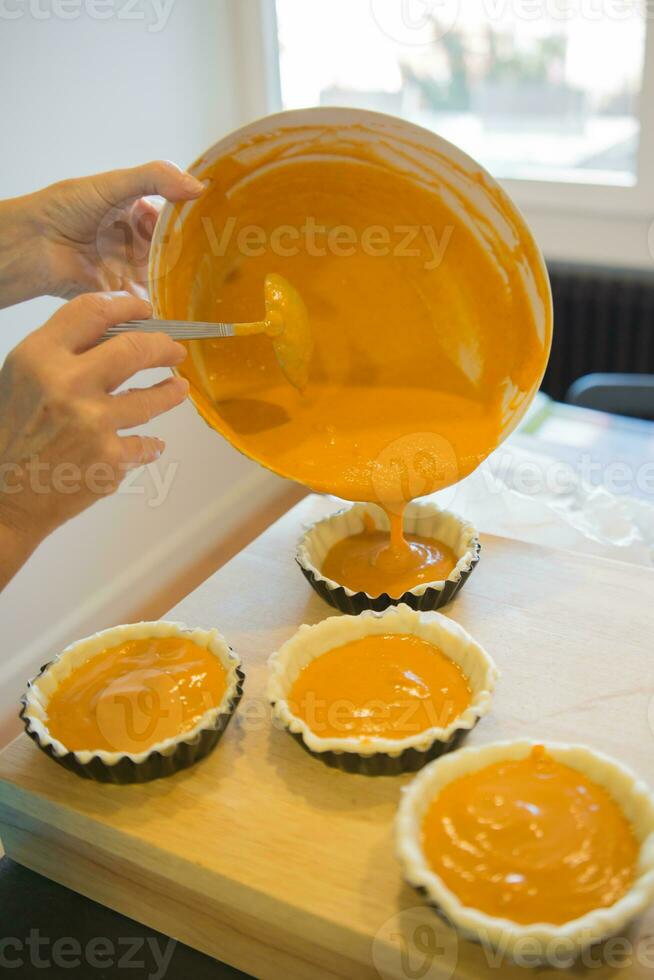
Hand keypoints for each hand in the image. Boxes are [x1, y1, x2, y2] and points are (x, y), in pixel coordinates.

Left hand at [0, 161, 203, 307]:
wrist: (34, 245)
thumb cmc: (65, 208)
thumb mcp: (114, 184)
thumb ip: (154, 178)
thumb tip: (197, 185)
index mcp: (135, 212)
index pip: (173, 218)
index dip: (193, 222)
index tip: (219, 227)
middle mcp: (135, 241)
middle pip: (173, 251)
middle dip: (193, 257)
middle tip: (220, 261)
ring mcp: (129, 269)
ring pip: (165, 277)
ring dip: (181, 282)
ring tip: (208, 285)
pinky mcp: (122, 294)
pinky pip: (149, 301)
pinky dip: (164, 303)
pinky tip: (183, 303)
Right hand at [0, 292, 187, 588]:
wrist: (3, 498)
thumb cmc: (10, 434)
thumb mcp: (24, 379)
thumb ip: (63, 354)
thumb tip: (118, 334)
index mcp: (40, 357)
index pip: (93, 312)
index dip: (127, 306)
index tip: (146, 309)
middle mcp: (68, 384)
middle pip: (134, 348)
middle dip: (162, 347)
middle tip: (174, 351)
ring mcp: (93, 422)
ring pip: (151, 398)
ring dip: (170, 393)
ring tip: (179, 389)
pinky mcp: (110, 459)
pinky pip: (144, 444)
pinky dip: (149, 444)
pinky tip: (151, 443)